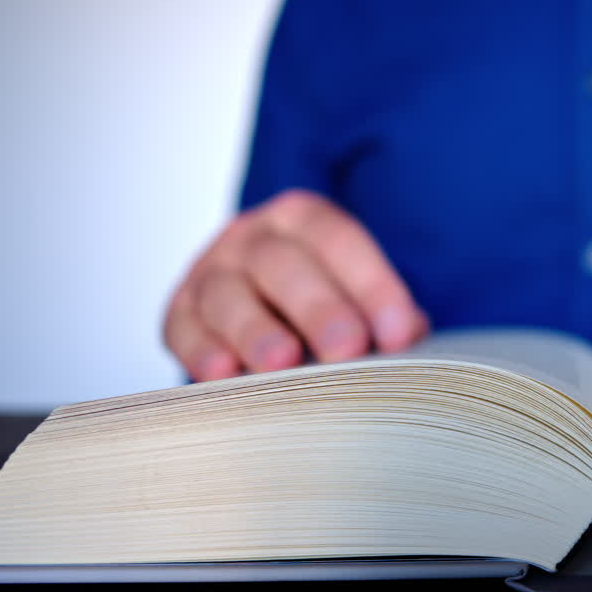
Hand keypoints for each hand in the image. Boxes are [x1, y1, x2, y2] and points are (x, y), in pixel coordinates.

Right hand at [163, 189, 428, 381]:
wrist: (260, 303)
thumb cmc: (324, 302)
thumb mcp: (358, 295)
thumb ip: (386, 315)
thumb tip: (411, 341)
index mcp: (304, 219)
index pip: (340, 242)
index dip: (372, 286)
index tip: (400, 332)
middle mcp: (253, 237)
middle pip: (283, 264)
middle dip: (318, 307)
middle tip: (347, 348)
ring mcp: (210, 271)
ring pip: (227, 294)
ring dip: (256, 330)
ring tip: (282, 363)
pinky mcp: (179, 312)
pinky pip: (184, 327)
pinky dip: (201, 349)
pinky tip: (222, 372)